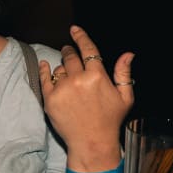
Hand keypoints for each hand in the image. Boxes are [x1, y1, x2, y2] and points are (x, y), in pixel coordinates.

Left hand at [39, 25, 133, 169]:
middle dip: (69, 51)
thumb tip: (128, 54)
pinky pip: (44, 79)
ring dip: (62, 67)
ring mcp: (62, 89)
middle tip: (68, 50)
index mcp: (97, 76)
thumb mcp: (124, 97)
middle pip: (70, 56)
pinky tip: (45, 66)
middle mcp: (78, 80)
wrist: (91, 142)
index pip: (88, 49)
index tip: (75, 29)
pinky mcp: (50, 99)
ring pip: (59, 68)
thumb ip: (123, 73)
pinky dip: (44, 70)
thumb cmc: (110, 120)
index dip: (81, 37)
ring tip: (68, 76)